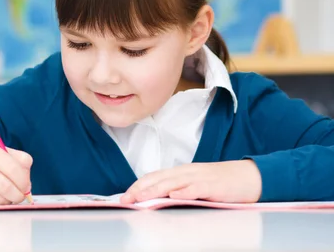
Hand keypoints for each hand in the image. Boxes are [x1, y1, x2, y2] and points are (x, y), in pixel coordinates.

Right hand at [0, 144, 32, 204]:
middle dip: (18, 195)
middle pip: (6, 187)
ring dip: (8, 201)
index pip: (13, 168)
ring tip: (8, 196)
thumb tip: (27, 184)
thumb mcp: (4, 154)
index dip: (24, 181)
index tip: (27, 187)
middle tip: (21, 196)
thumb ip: (21, 162)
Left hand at [120, 160, 261, 203]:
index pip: (154, 177)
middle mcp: (186, 172)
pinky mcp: (213, 185)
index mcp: (180, 172)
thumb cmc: (221, 183)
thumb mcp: (195, 185)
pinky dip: (184, 192)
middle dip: (140, 189)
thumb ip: (178, 190)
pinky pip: (196, 188)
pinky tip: (174, 196)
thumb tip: (158, 199)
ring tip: (141, 198)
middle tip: (126, 200)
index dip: (138, 186)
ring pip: (172, 182)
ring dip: (155, 190)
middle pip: (158, 179)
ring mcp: (199, 177)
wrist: (249, 177)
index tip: (124, 197)